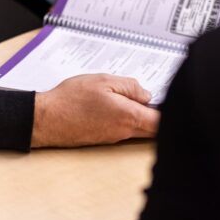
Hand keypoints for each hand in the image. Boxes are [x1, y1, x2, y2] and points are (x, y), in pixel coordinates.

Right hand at [31, 74, 159, 147]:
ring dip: (141, 114)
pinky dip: (126, 118)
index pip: (162, 122)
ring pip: (139, 128)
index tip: (172, 99)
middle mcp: (124, 131)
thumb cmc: (71, 99)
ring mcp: (115, 137)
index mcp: (128, 116)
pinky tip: (114, 103)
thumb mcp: (103, 80)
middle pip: (153, 128)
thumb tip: (147, 95)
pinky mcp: (105, 138)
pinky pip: (125, 129)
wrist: (47, 119)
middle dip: (157, 114)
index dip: (171, 112)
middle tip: (152, 96)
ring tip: (129, 95)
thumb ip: (130, 86)